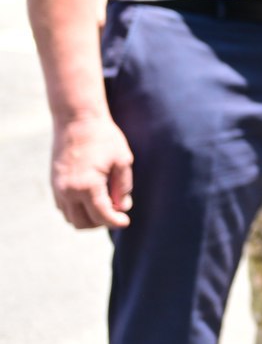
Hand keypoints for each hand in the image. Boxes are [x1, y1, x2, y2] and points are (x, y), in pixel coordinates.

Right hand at [50, 112, 133, 228]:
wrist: (76, 120)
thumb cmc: (103, 138)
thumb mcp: (122, 160)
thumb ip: (123, 186)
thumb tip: (122, 207)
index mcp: (88, 186)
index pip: (102, 216)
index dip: (115, 222)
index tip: (125, 222)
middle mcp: (68, 191)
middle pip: (83, 223)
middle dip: (101, 223)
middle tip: (116, 213)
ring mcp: (58, 189)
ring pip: (71, 218)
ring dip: (88, 218)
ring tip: (105, 206)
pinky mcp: (53, 184)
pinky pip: (63, 208)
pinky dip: (76, 210)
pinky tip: (91, 200)